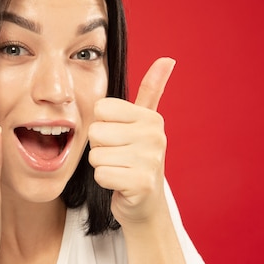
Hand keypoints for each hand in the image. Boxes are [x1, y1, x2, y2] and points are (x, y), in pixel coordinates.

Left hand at [88, 57, 174, 225]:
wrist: (145, 204)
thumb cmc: (136, 159)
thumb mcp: (142, 123)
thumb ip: (151, 90)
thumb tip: (168, 59)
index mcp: (151, 118)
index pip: (101, 109)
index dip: (102, 126)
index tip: (119, 138)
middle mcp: (154, 135)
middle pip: (96, 132)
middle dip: (101, 148)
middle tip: (119, 158)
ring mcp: (150, 159)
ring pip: (96, 154)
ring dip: (103, 166)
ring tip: (120, 170)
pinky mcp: (141, 183)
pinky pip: (101, 174)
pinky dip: (105, 182)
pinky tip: (121, 184)